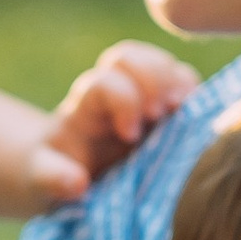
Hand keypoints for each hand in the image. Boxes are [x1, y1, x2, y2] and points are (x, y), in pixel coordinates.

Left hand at [23, 42, 201, 206]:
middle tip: (159, 115)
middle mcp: (110, 92)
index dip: (122, 100)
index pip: (103, 83)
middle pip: (129, 57)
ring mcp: (140, 95)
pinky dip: (195, 94)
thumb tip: (76, 183)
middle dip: (150, 80)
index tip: (129, 136)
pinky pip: (185, 82)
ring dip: (177, 82)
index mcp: (84, 108)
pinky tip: (197, 119)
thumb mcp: (43, 177)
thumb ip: (52, 177)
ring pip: (161, 63)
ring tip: (181, 112)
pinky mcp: (164, 106)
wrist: (66, 168)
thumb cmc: (56, 173)